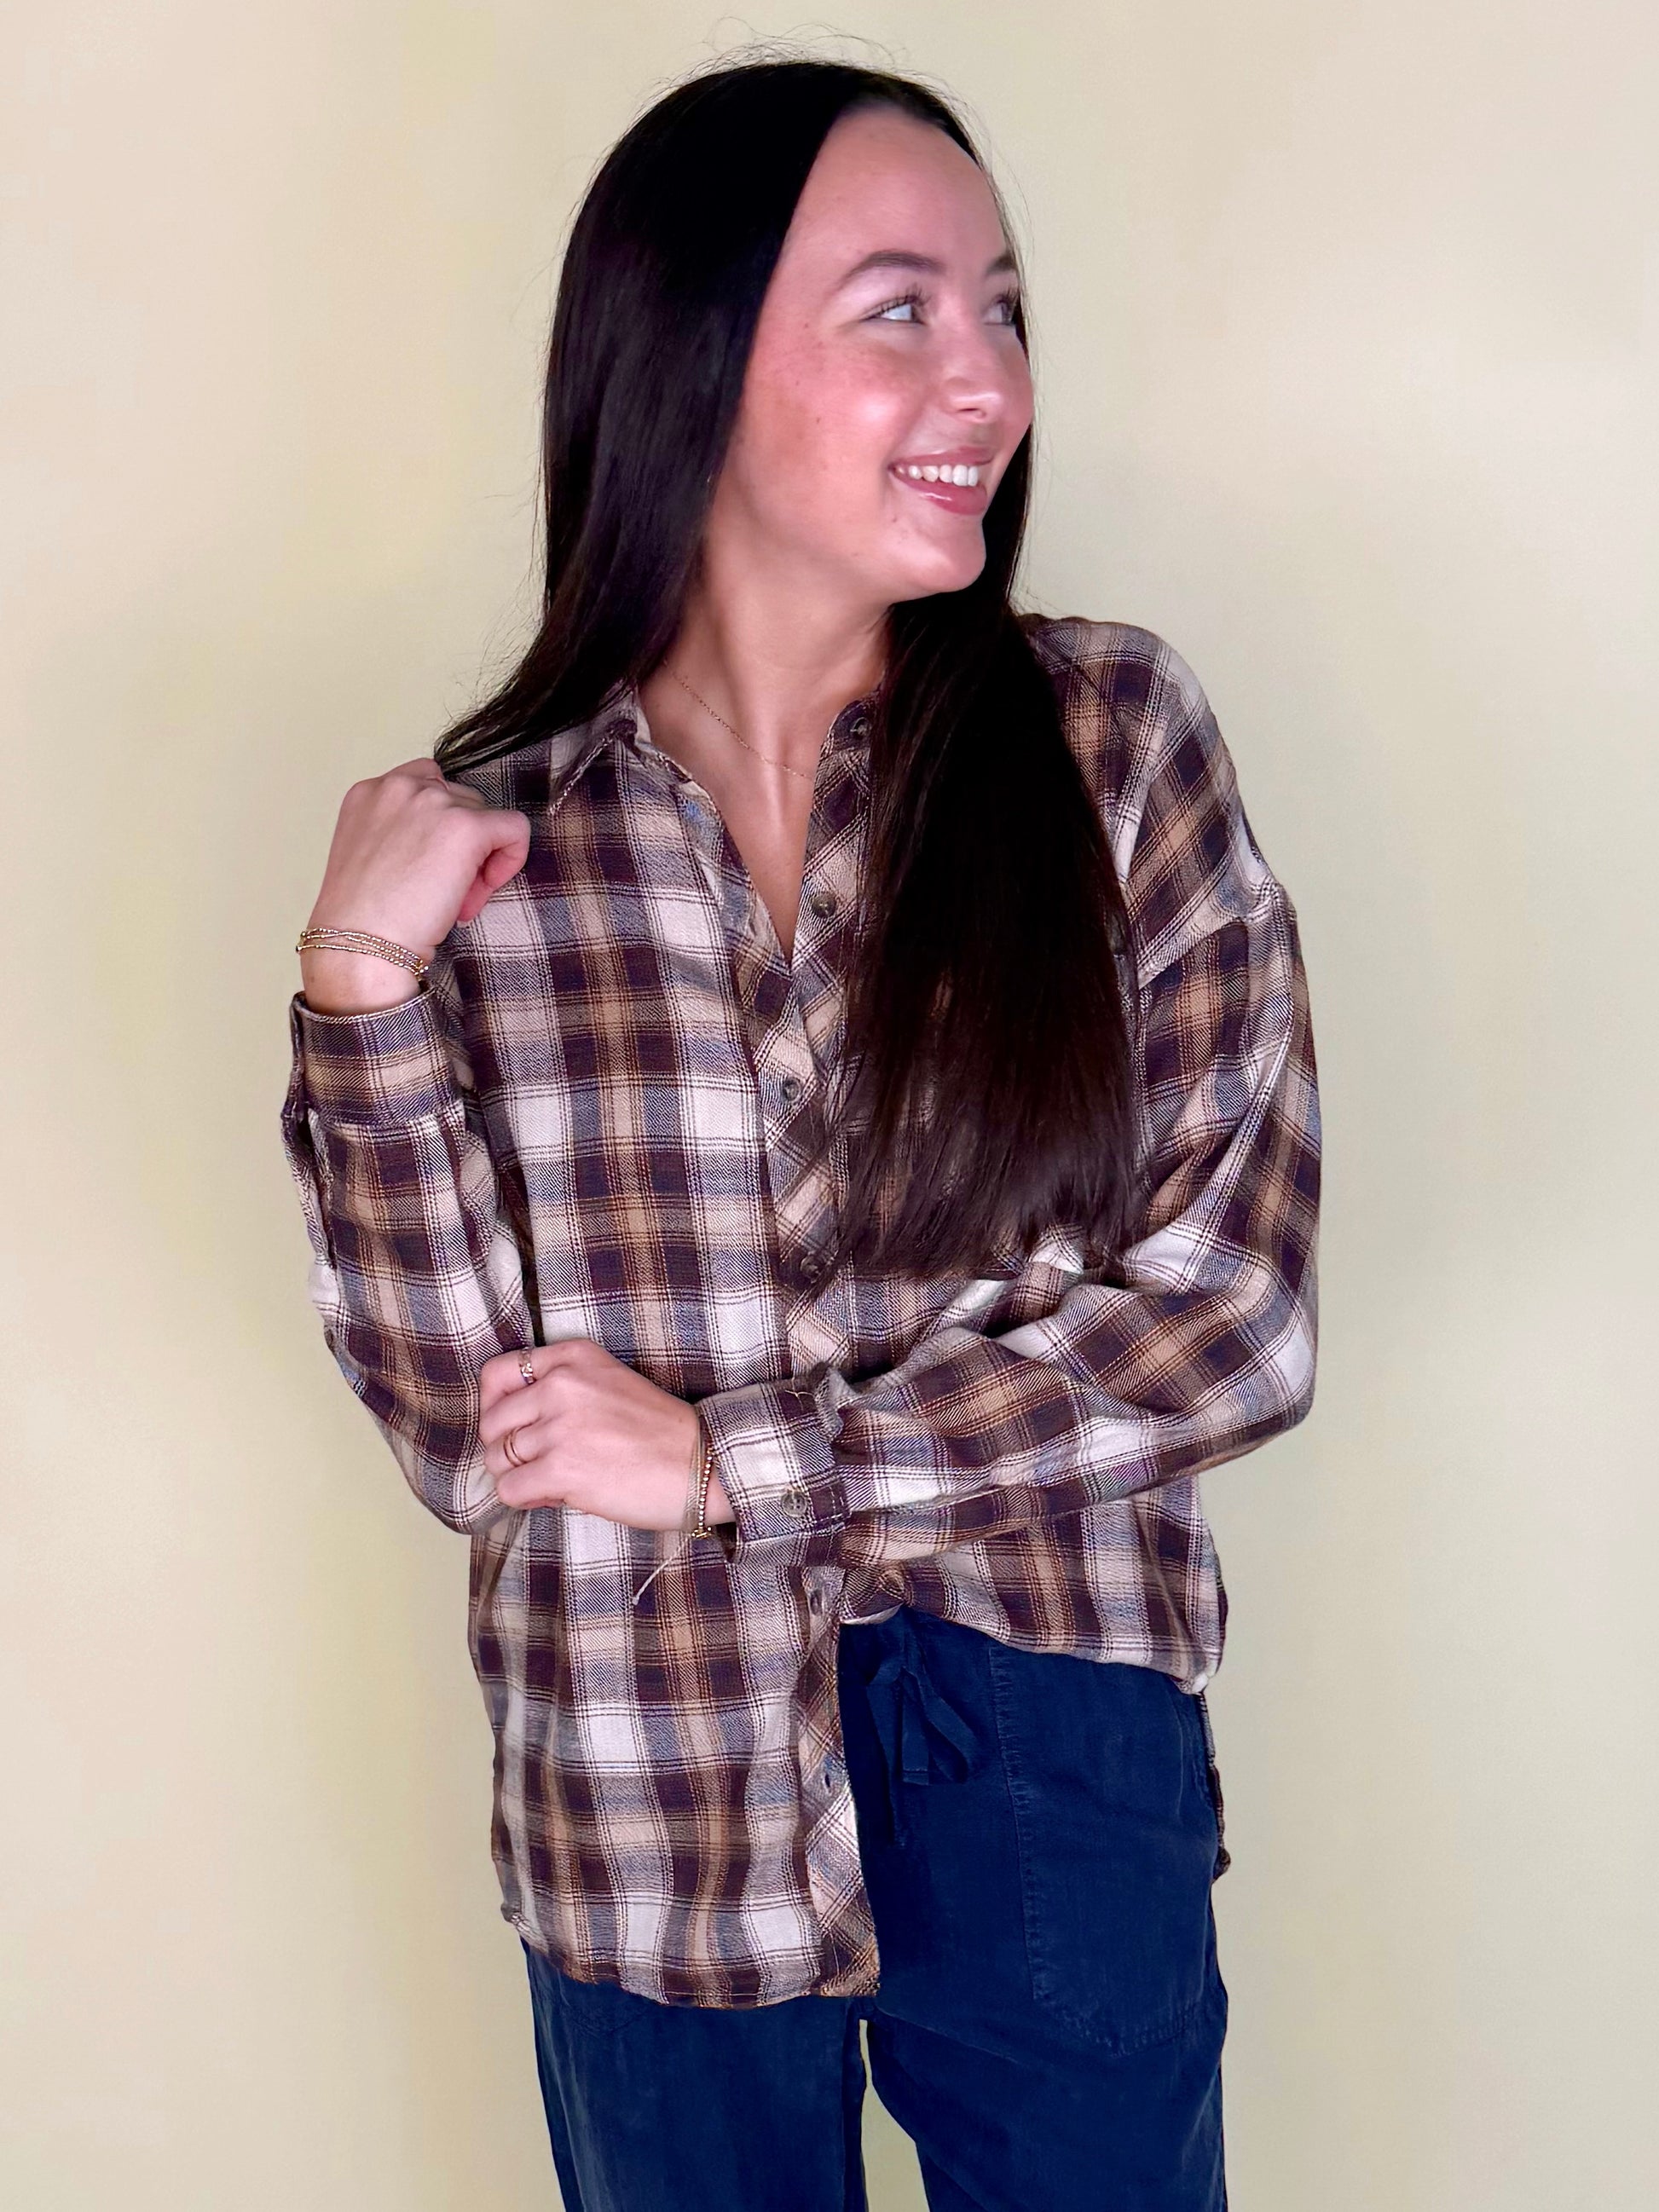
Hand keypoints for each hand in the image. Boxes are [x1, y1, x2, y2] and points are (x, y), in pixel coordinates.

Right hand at [302, 758, 531, 1009]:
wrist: (360, 945)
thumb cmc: (362, 918)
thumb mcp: (370, 855)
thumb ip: (401, 832)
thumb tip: (447, 845)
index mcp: (370, 792)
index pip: (428, 785)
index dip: (440, 826)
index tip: (431, 864)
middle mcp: (400, 786)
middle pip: (461, 802)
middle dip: (462, 846)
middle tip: (446, 892)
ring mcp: (433, 801)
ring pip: (486, 818)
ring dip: (480, 858)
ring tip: (455, 900)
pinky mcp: (465, 825)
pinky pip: (515, 828)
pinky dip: (511, 859)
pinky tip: (483, 890)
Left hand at [478, 1338, 733, 1532]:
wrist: (703, 1464)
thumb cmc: (660, 1432)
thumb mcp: (609, 1383)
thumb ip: (561, 1388)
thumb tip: (508, 1426)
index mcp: (573, 1357)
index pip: (497, 1374)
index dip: (494, 1406)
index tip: (510, 1427)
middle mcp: (562, 1385)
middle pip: (491, 1423)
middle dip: (505, 1449)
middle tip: (537, 1463)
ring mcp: (560, 1427)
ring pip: (497, 1459)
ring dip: (520, 1476)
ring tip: (555, 1480)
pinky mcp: (561, 1469)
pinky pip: (508, 1489)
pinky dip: (525, 1498)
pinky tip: (554, 1496)